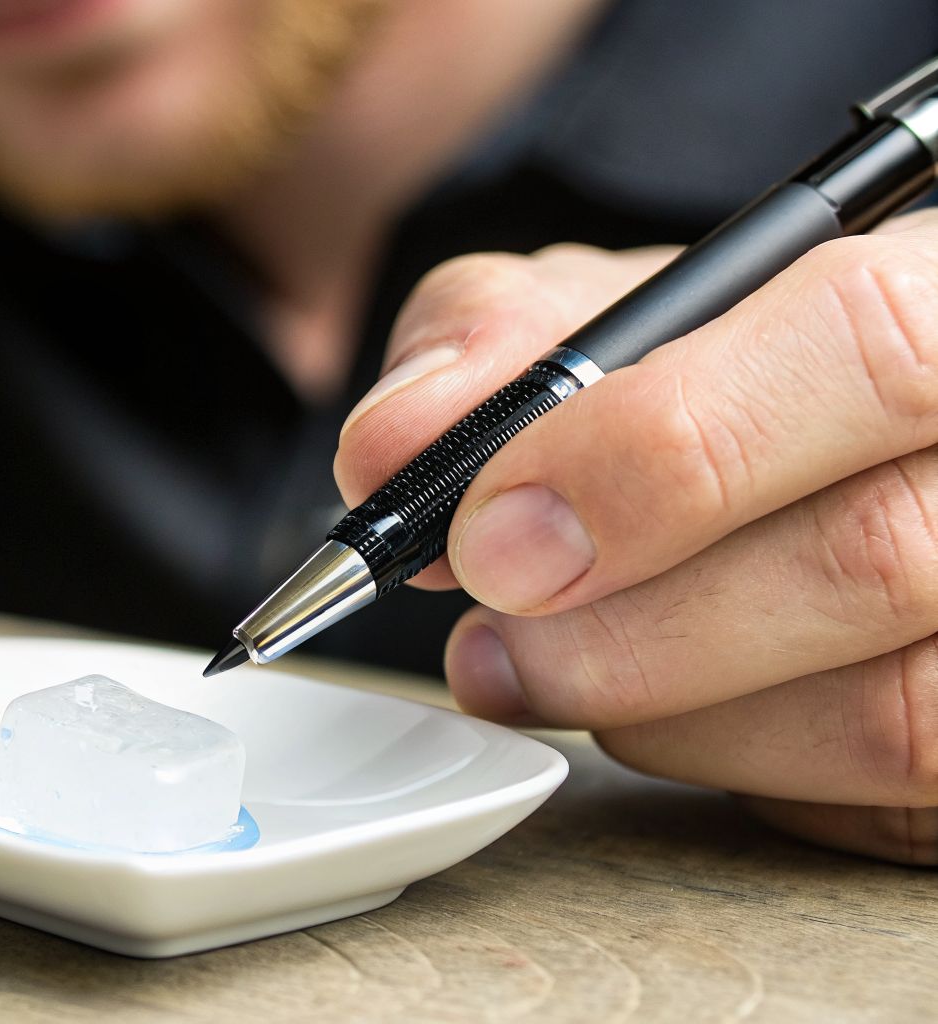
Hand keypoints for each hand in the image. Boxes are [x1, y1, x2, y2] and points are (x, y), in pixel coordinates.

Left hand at [335, 220, 937, 864]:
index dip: (655, 453)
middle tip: (492, 634)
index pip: (865, 349)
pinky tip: (669, 707)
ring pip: (885, 712)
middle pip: (877, 556)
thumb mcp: (626, 309)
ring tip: (544, 672)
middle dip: (631, 622)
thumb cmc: (747, 367)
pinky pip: (879, 804)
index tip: (489, 534)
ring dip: (663, 714)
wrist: (862, 439)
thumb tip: (389, 448)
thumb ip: (504, 344)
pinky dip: (739, 769)